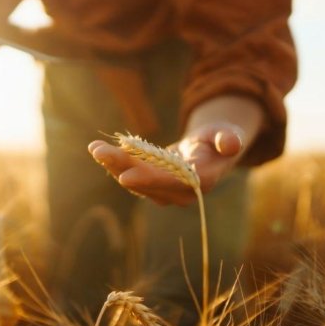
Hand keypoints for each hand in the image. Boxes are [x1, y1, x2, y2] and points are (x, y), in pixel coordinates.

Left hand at [88, 123, 246, 205]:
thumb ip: (228, 138)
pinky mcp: (153, 185)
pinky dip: (115, 163)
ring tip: (95, 148)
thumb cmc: (220, 138)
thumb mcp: (228, 133)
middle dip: (122, 167)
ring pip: (136, 179)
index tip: (126, 176)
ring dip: (113, 164)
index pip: (174, 183)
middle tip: (99, 151)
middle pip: (148, 182)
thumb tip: (229, 143)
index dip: (151, 180)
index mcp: (202, 181)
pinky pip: (132, 174)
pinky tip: (99, 151)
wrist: (212, 149)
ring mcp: (165, 191)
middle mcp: (181, 192)